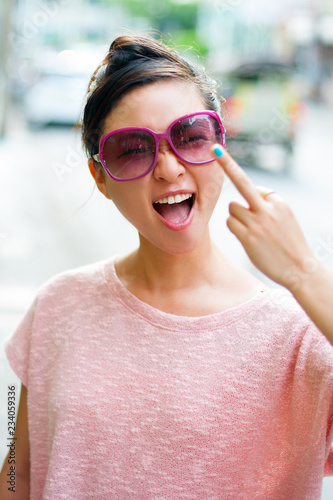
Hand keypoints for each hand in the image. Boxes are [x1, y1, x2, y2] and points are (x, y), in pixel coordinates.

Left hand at [211, 145, 314, 290]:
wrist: (300, 268)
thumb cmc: (290, 242)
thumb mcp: (286, 217)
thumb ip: (269, 203)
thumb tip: (252, 194)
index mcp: (279, 202)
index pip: (255, 189)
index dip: (252, 198)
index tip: (222, 154)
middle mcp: (268, 209)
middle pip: (242, 182)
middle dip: (226, 163)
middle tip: (214, 148)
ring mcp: (257, 223)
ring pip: (232, 208)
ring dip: (236, 217)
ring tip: (252, 231)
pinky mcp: (248, 237)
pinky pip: (230, 223)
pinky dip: (234, 228)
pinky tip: (247, 238)